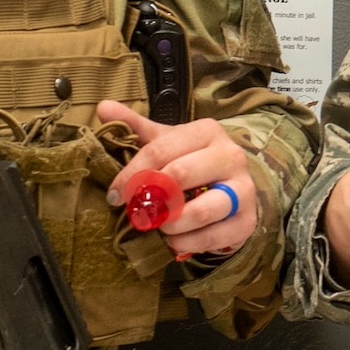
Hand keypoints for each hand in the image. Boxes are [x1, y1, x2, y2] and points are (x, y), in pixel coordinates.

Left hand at [100, 101, 260, 258]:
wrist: (232, 189)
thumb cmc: (193, 163)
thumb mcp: (168, 142)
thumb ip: (136, 127)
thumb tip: (103, 106)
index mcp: (208, 132)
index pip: (159, 150)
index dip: (130, 175)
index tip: (114, 195)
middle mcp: (231, 156)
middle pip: (178, 176)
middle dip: (149, 199)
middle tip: (135, 212)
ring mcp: (243, 189)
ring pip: (199, 211)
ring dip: (168, 224)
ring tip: (158, 225)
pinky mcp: (246, 221)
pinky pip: (211, 237)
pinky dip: (185, 243)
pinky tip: (174, 239)